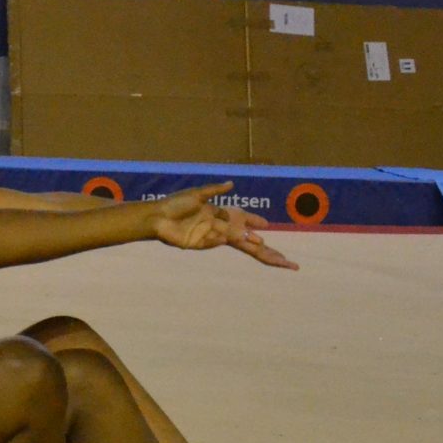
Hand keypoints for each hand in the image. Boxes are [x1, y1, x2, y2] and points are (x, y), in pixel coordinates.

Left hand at [147, 183, 296, 269]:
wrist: (157, 217)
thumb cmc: (175, 204)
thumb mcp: (196, 194)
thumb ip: (215, 190)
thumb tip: (231, 183)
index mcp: (220, 213)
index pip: (243, 219)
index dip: (254, 221)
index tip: (267, 225)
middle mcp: (220, 226)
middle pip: (247, 239)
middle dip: (265, 248)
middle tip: (285, 259)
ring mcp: (213, 236)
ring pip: (239, 244)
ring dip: (255, 247)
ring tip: (271, 252)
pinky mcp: (203, 244)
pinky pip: (220, 241)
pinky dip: (233, 240)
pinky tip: (247, 240)